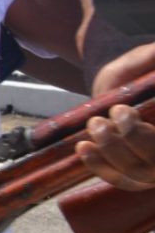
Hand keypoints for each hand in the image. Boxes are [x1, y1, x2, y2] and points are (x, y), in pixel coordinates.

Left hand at [82, 45, 154, 189]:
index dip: (146, 135)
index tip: (123, 110)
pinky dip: (99, 166)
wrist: (121, 84)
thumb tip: (154, 52)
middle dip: (134, 137)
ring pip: (137, 172)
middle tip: (116, 112)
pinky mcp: (134, 175)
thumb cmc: (138, 71)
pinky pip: (119, 180)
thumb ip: (150, 57)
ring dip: (112, 150)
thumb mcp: (146, 58)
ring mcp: (154, 167)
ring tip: (96, 124)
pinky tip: (83, 147)